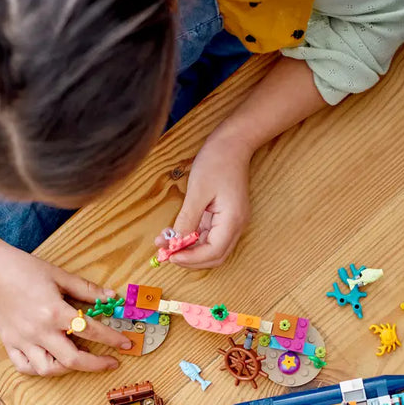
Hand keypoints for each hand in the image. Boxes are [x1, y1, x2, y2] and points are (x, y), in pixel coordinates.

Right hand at [0, 243, 131, 375]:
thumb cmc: (23, 268)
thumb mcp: (59, 275)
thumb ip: (87, 289)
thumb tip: (111, 296)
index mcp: (54, 312)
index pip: (92, 331)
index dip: (113, 339)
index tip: (126, 344)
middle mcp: (39, 331)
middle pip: (73, 360)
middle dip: (97, 364)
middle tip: (111, 362)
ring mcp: (22, 340)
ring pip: (48, 369)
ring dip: (68, 369)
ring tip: (79, 360)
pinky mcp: (9, 343)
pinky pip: (25, 367)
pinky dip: (39, 369)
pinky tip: (51, 361)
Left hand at [156, 132, 251, 268]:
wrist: (232, 144)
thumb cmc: (217, 162)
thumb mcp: (197, 191)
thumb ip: (187, 220)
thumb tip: (175, 243)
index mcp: (233, 220)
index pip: (214, 252)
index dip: (192, 258)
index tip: (171, 256)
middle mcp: (235, 226)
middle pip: (215, 256)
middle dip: (191, 260)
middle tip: (168, 256)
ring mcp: (231, 222)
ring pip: (211, 249)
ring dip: (190, 251)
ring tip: (168, 246)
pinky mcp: (224, 217)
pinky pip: (208, 236)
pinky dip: (193, 240)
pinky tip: (177, 236)